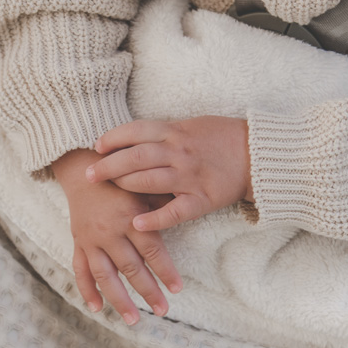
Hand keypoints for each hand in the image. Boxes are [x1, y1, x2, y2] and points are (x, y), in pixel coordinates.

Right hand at [53, 149, 182, 324]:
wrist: (83, 170)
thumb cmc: (121, 180)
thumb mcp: (144, 188)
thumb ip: (162, 206)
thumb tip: (190, 215)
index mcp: (131, 218)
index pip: (152, 250)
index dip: (165, 271)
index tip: (178, 288)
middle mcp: (110, 232)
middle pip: (131, 268)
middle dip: (148, 291)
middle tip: (163, 310)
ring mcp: (92, 240)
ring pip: (105, 276)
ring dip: (119, 300)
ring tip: (133, 320)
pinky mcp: (79, 243)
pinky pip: (80, 270)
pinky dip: (87, 290)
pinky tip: (97, 308)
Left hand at [88, 116, 252, 231]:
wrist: (258, 154)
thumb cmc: (223, 137)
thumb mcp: (193, 124)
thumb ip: (165, 131)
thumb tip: (135, 136)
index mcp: (176, 131)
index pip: (135, 132)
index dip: (112, 139)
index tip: (96, 147)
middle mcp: (179, 153)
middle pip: (135, 157)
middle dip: (108, 166)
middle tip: (89, 175)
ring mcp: (190, 177)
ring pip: (148, 180)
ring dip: (123, 185)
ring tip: (106, 190)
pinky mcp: (202, 200)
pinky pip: (174, 211)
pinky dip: (154, 218)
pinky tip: (137, 223)